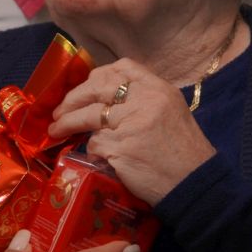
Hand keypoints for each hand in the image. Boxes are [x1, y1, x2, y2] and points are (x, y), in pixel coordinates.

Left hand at [50, 58, 214, 205]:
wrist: (195, 184)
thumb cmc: (183, 151)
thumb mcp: (170, 112)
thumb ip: (142, 99)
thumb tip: (104, 97)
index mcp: (159, 88)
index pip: (123, 67)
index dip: (99, 75)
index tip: (87, 86)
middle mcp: (144, 100)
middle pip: (98, 87)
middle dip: (74, 97)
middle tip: (60, 110)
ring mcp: (130, 123)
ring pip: (89, 115)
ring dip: (68, 122)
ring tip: (56, 130)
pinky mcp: (119, 147)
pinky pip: (94, 143)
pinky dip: (91, 149)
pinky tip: (95, 155)